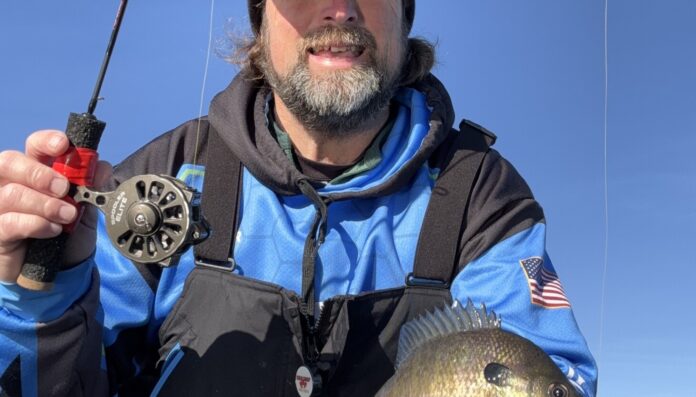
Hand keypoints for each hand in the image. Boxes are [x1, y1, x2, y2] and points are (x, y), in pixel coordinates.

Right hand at [0, 130, 111, 282]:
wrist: (61, 269)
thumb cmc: (68, 233)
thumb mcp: (84, 208)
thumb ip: (91, 187)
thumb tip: (102, 166)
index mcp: (34, 171)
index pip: (33, 146)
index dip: (46, 142)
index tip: (63, 145)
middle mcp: (9, 183)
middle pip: (9, 162)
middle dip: (40, 173)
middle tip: (64, 189)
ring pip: (12, 193)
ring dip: (46, 205)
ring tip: (67, 216)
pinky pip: (10, 222)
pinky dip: (36, 225)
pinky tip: (53, 231)